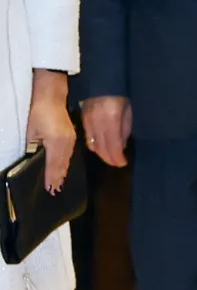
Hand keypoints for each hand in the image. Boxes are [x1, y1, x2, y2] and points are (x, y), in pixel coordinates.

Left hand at [26, 70, 76, 193]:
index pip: (53, 165)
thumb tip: (35, 161)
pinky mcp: (72, 136)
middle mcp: (67, 143)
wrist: (52, 96)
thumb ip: (34, 147)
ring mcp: (71, 140)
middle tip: (55, 192)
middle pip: (62, 165)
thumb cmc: (39, 113)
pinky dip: (66, 164)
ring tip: (59, 185)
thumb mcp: (32, 132)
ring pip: (67, 160)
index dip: (51, 178)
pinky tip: (64, 169)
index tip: (50, 190)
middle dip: (58, 179)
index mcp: (56, 142)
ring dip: (63, 173)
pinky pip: (70, 154)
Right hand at [80, 96, 132, 167]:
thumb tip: (122, 146)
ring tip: (110, 157)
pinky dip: (93, 145)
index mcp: (112, 118)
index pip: (113, 146)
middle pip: (101, 148)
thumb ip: (125, 128)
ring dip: (101, 154)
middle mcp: (97, 121)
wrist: (103, 78)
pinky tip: (100, 147)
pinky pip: (87, 137)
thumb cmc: (121, 92)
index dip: (117, 157)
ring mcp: (87, 120)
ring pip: (92, 145)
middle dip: (109, 158)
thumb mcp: (129, 109)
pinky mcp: (82, 118)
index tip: (123, 163)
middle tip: (117, 163)